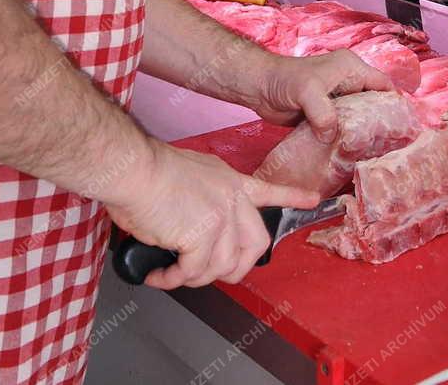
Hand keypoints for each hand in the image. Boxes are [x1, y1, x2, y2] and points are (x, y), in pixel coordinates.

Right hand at [104, 139, 318, 289]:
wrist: (133, 169)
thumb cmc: (149, 172)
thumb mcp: (191, 177)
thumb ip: (205, 200)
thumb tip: (194, 230)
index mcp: (230, 180)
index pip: (269, 190)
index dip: (292, 197)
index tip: (314, 200)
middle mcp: (232, 197)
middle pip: (255, 245)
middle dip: (234, 268)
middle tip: (208, 272)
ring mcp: (222, 217)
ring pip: (221, 266)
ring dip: (193, 276)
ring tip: (170, 270)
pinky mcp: (204, 235)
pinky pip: (192, 273)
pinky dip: (172, 279)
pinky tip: (158, 273)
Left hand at [250, 51, 394, 142]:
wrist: (259, 87)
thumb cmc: (284, 80)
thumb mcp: (308, 92)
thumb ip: (324, 113)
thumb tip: (333, 135)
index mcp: (351, 68)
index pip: (383, 84)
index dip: (396, 102)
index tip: (405, 125)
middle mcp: (348, 83)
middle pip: (374, 103)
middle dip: (382, 122)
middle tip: (392, 146)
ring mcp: (336, 100)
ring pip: (358, 118)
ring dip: (363, 134)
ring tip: (375, 154)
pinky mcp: (325, 115)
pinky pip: (343, 128)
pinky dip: (347, 140)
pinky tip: (352, 155)